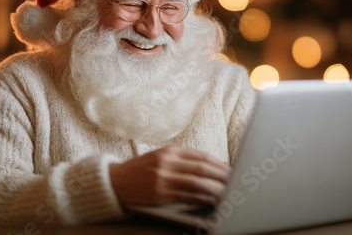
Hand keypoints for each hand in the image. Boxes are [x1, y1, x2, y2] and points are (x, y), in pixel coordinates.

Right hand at [109, 145, 230, 206]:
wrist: (115, 181)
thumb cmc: (141, 169)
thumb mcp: (161, 156)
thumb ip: (183, 159)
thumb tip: (210, 166)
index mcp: (170, 151)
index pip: (202, 157)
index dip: (220, 165)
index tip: (232, 170)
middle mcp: (167, 162)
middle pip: (202, 169)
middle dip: (222, 176)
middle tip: (235, 182)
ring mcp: (162, 178)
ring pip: (196, 183)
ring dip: (215, 189)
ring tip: (227, 193)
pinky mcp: (159, 194)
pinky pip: (186, 196)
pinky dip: (201, 199)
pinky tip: (210, 201)